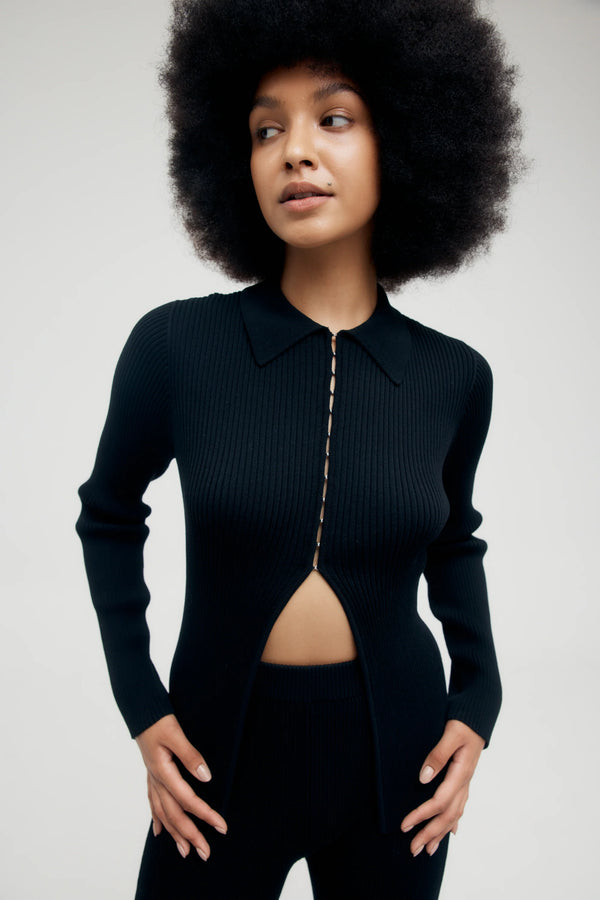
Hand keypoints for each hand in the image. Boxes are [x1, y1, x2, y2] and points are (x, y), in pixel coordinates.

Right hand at [135, 713, 228, 861]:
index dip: (205, 814)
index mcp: (163, 772)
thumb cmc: (159, 720)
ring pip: (163, 813)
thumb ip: (191, 755)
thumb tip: (206, 776)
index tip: (221, 826)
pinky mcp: (152, 775)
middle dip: (191, 835)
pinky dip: (158, 819)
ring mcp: (152, 779)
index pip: (187, 800)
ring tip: (185, 851)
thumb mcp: (176, 734)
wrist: (142, 711)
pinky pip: (154, 803)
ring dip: (174, 833)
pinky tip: (160, 832)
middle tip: (206, 853)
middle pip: (174, 814)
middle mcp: (156, 780)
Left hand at [400, 719, 484, 857]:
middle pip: (448, 816)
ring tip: (429, 849)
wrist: (478, 715)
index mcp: (460, 774)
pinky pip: (459, 806)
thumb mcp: (450, 734)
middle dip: (430, 833)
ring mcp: (465, 783)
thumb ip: (437, 755)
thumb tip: (423, 778)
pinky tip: (451, 832)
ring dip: (441, 833)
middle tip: (413, 849)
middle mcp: (464, 783)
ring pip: (454, 815)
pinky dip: (453, 822)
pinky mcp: (464, 779)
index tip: (405, 825)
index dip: (422, 815)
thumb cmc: (464, 722)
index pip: (439, 802)